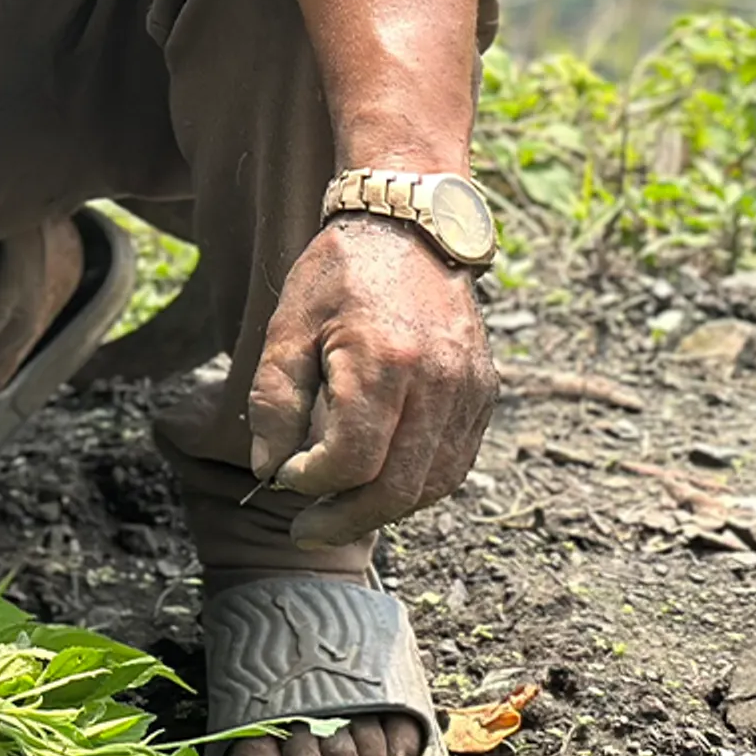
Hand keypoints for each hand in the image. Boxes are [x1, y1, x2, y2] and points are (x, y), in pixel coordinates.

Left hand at [243, 214, 496, 549]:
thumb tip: (271, 470)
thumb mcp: (288, 326)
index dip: (312, 481)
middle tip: (308, 529)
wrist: (410, 226)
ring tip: (341, 513)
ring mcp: (470, 389)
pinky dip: (419, 486)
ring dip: (385, 509)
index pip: (353, 459)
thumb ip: (275, 401)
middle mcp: (438, 381)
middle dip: (347, 518)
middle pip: (398, 486)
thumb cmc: (341, 273)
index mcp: (385, 362)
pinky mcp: (484, 392)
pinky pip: (456, 461)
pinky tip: (382, 486)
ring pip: (434, 482)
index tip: (284, 475)